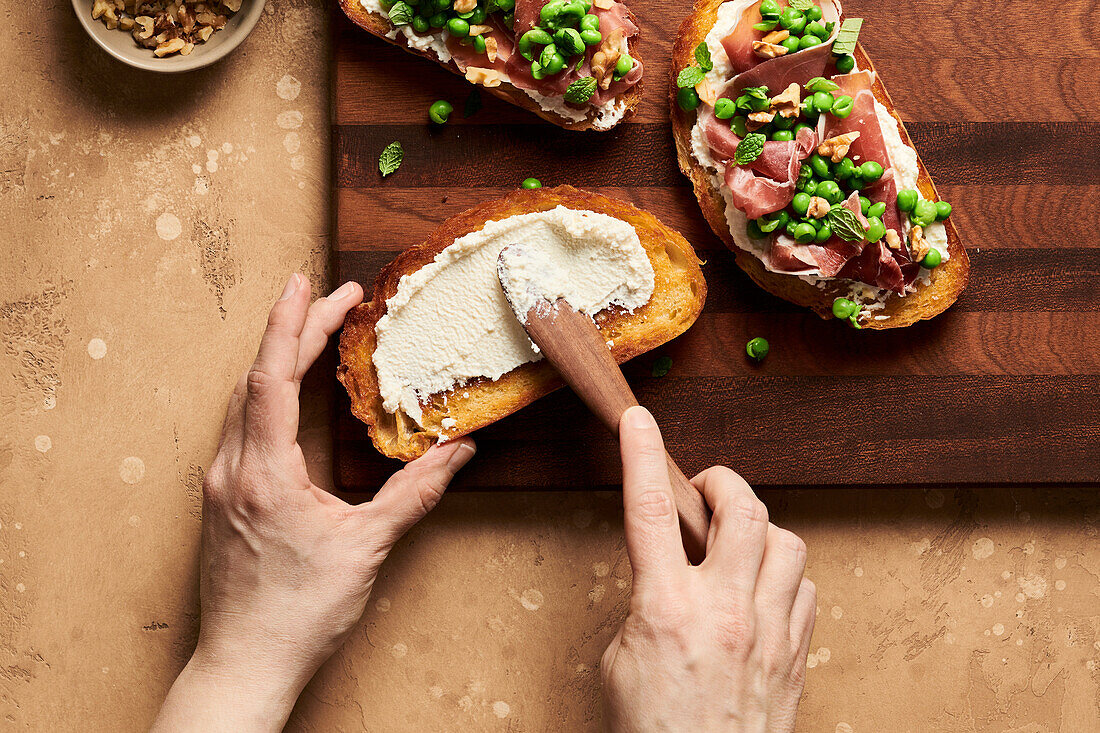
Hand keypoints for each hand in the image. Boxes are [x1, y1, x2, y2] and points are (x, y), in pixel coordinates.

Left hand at [152, 274, 475, 731]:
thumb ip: (414, 494)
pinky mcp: (222, 498)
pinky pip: (238, 426)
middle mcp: (232, 470)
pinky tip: (286, 391)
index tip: (309, 284)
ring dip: (276, 359)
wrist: (244, 663)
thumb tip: (457, 452)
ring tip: (312, 331)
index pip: (271, 378)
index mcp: (264, 474)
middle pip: (255, 378)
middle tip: (332, 297)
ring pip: (241, 400)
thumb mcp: (365, 548)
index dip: (292, 324)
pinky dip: (265, 393)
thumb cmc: (298, 613)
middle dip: (293, 330)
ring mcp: (221, 484)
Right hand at [600, 406, 814, 732]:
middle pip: (743, 509)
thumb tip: (670, 576)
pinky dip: (784, 576)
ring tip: (736, 544)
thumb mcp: (623, 661)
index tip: (637, 422)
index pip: (651, 512)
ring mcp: (768, 632)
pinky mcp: (796, 654)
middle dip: (724, 482)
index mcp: (666, 610)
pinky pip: (803, 588)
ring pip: (786, 542)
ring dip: (759, 530)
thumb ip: (647, 604)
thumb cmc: (654, 732)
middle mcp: (724, 612)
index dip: (640, 457)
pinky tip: (762, 590)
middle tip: (705, 491)